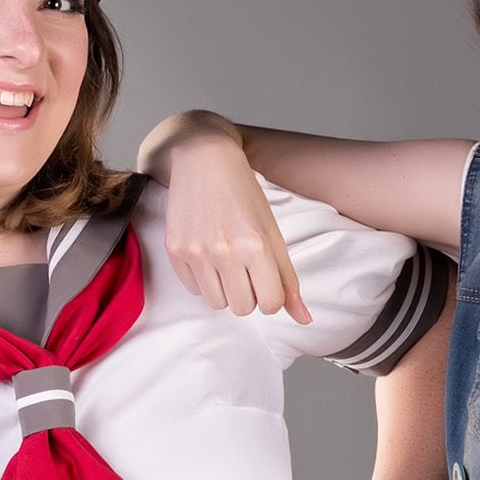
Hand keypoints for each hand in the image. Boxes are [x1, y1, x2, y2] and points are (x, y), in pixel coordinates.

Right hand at [154, 114, 309, 321]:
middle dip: (248, 295)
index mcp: (256, 244)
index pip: (270, 303)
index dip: (271, 297)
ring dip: (225, 290)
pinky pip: (194, 290)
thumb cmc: (243, 195)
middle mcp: (224, 250)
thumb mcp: (273, 233)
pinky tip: (206, 252)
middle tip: (246, 269)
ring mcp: (196, 251)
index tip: (267, 280)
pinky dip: (203, 279)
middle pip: (242, 308)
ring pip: (216, 304)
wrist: (203, 159)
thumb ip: (288, 279)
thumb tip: (305, 319)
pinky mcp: (174, 250)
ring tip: (226, 262)